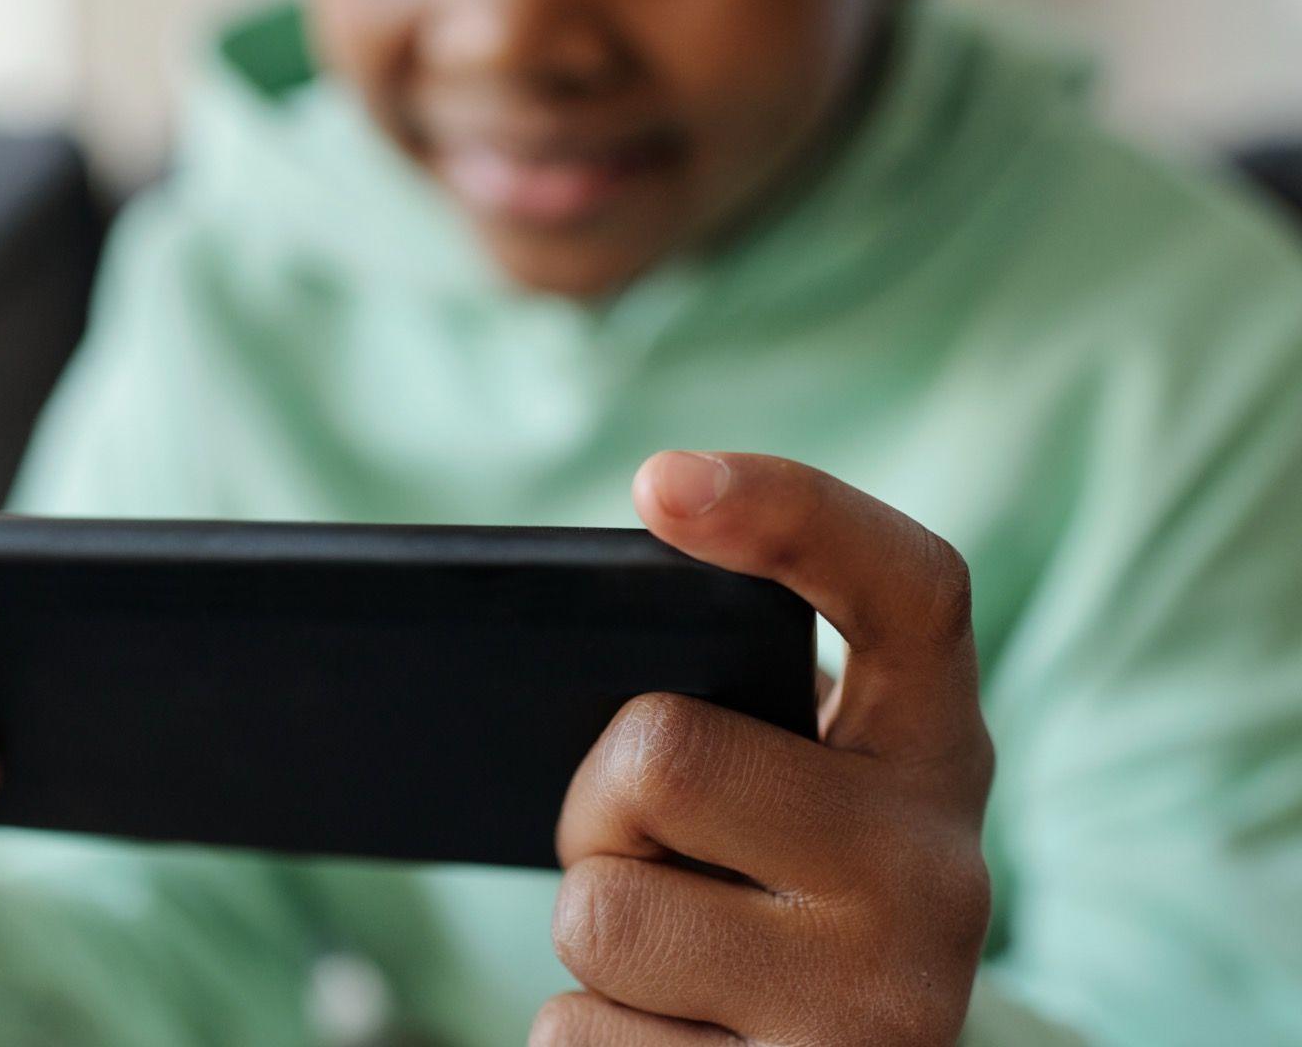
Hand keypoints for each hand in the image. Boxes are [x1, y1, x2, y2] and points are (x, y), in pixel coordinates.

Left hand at [534, 452, 992, 1045]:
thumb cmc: (772, 905)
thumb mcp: (785, 795)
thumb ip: (725, 717)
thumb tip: (531, 654)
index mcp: (936, 750)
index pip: (907, 588)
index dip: (789, 511)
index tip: (658, 481)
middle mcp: (942, 872)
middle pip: (658, 754)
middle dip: (597, 806)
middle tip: (645, 848)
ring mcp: (885, 1004)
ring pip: (598, 912)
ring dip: (593, 934)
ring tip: (675, 960)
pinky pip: (575, 1037)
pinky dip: (588, 1037)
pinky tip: (675, 1042)